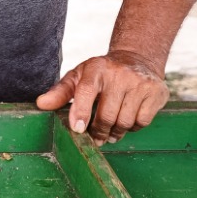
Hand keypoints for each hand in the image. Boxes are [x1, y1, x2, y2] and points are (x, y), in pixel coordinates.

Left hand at [34, 50, 167, 143]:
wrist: (137, 59)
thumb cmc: (102, 73)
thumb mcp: (79, 76)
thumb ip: (60, 92)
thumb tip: (41, 104)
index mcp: (95, 68)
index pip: (86, 90)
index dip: (81, 111)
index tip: (78, 129)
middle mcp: (119, 74)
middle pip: (106, 114)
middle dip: (98, 131)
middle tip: (95, 138)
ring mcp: (139, 83)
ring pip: (124, 122)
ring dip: (115, 133)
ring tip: (110, 132)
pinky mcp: (156, 92)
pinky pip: (141, 122)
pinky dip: (132, 128)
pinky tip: (127, 121)